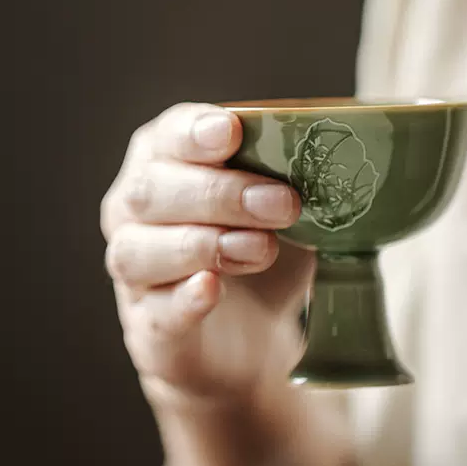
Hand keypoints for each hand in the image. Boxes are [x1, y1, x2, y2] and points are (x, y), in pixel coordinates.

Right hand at [100, 103, 314, 406]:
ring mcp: (134, 272)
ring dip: (205, 244)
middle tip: (283, 204)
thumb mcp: (282, 205)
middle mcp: (134, 211)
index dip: (194, 133)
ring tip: (263, 248)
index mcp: (166, 161)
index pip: (167, 135)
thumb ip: (291, 178)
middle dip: (220, 193)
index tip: (232, 132)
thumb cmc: (259, 244)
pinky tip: (211, 287)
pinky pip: (155, 311)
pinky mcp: (149, 326)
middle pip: (152, 192)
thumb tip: (332, 158)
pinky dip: (184, 298)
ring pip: (139, 251)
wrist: (251, 333)